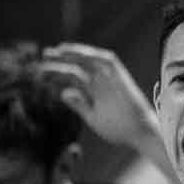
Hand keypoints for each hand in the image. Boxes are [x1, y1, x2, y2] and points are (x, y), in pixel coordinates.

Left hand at [39, 43, 157, 149]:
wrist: (142, 133)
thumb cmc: (120, 129)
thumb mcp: (93, 117)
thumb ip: (79, 105)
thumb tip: (63, 93)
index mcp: (94, 92)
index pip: (73, 77)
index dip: (58, 72)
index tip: (41, 71)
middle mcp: (101, 82)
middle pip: (78, 66)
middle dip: (61, 60)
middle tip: (43, 54)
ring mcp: (111, 79)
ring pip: (90, 60)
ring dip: (74, 53)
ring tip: (57, 50)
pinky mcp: (121, 77)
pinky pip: (107, 60)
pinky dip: (92, 54)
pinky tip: (75, 52)